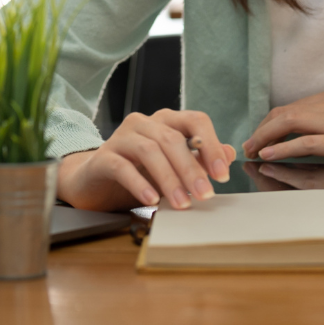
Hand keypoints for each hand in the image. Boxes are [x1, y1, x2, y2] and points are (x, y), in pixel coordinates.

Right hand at [57, 109, 236, 211]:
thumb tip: (228, 154)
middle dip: (192, 169)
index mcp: (165, 121)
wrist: (95, 184)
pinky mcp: (103, 157)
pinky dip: (140, 183)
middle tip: (205, 195)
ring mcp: (120, 137)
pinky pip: (123, 167)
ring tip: (181, 204)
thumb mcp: (173, 169)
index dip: (212, 145)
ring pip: (149, 150)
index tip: (222, 175)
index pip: (195, 120)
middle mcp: (143, 123)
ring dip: (169, 179)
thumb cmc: (138, 174)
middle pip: (173, 138)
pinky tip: (151, 200)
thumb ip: (199, 159)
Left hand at [241, 87, 323, 166]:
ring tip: (251, 152)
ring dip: (265, 138)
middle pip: (283, 113)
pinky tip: (268, 155)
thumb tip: (302, 132)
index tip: (256, 138)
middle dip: (260, 130)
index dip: (268, 123)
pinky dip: (283, 148)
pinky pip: (306, 142)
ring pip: (289, 122)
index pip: (290, 108)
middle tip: (247, 147)